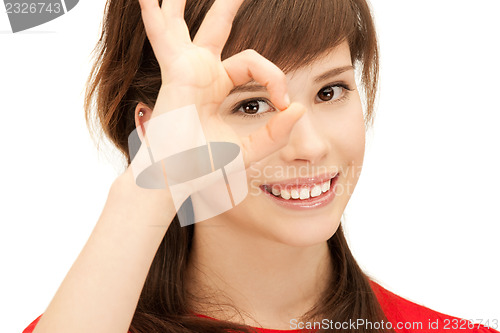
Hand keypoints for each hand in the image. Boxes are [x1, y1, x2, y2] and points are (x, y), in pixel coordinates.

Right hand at [138, 0, 304, 167]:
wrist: (178, 181)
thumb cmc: (204, 167)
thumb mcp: (249, 150)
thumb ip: (275, 132)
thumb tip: (299, 108)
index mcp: (217, 85)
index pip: (253, 63)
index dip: (275, 77)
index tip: (284, 103)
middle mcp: (201, 71)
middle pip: (218, 26)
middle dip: (228, 4)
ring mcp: (186, 68)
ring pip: (187, 22)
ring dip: (184, 1)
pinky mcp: (176, 71)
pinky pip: (164, 35)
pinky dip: (153, 14)